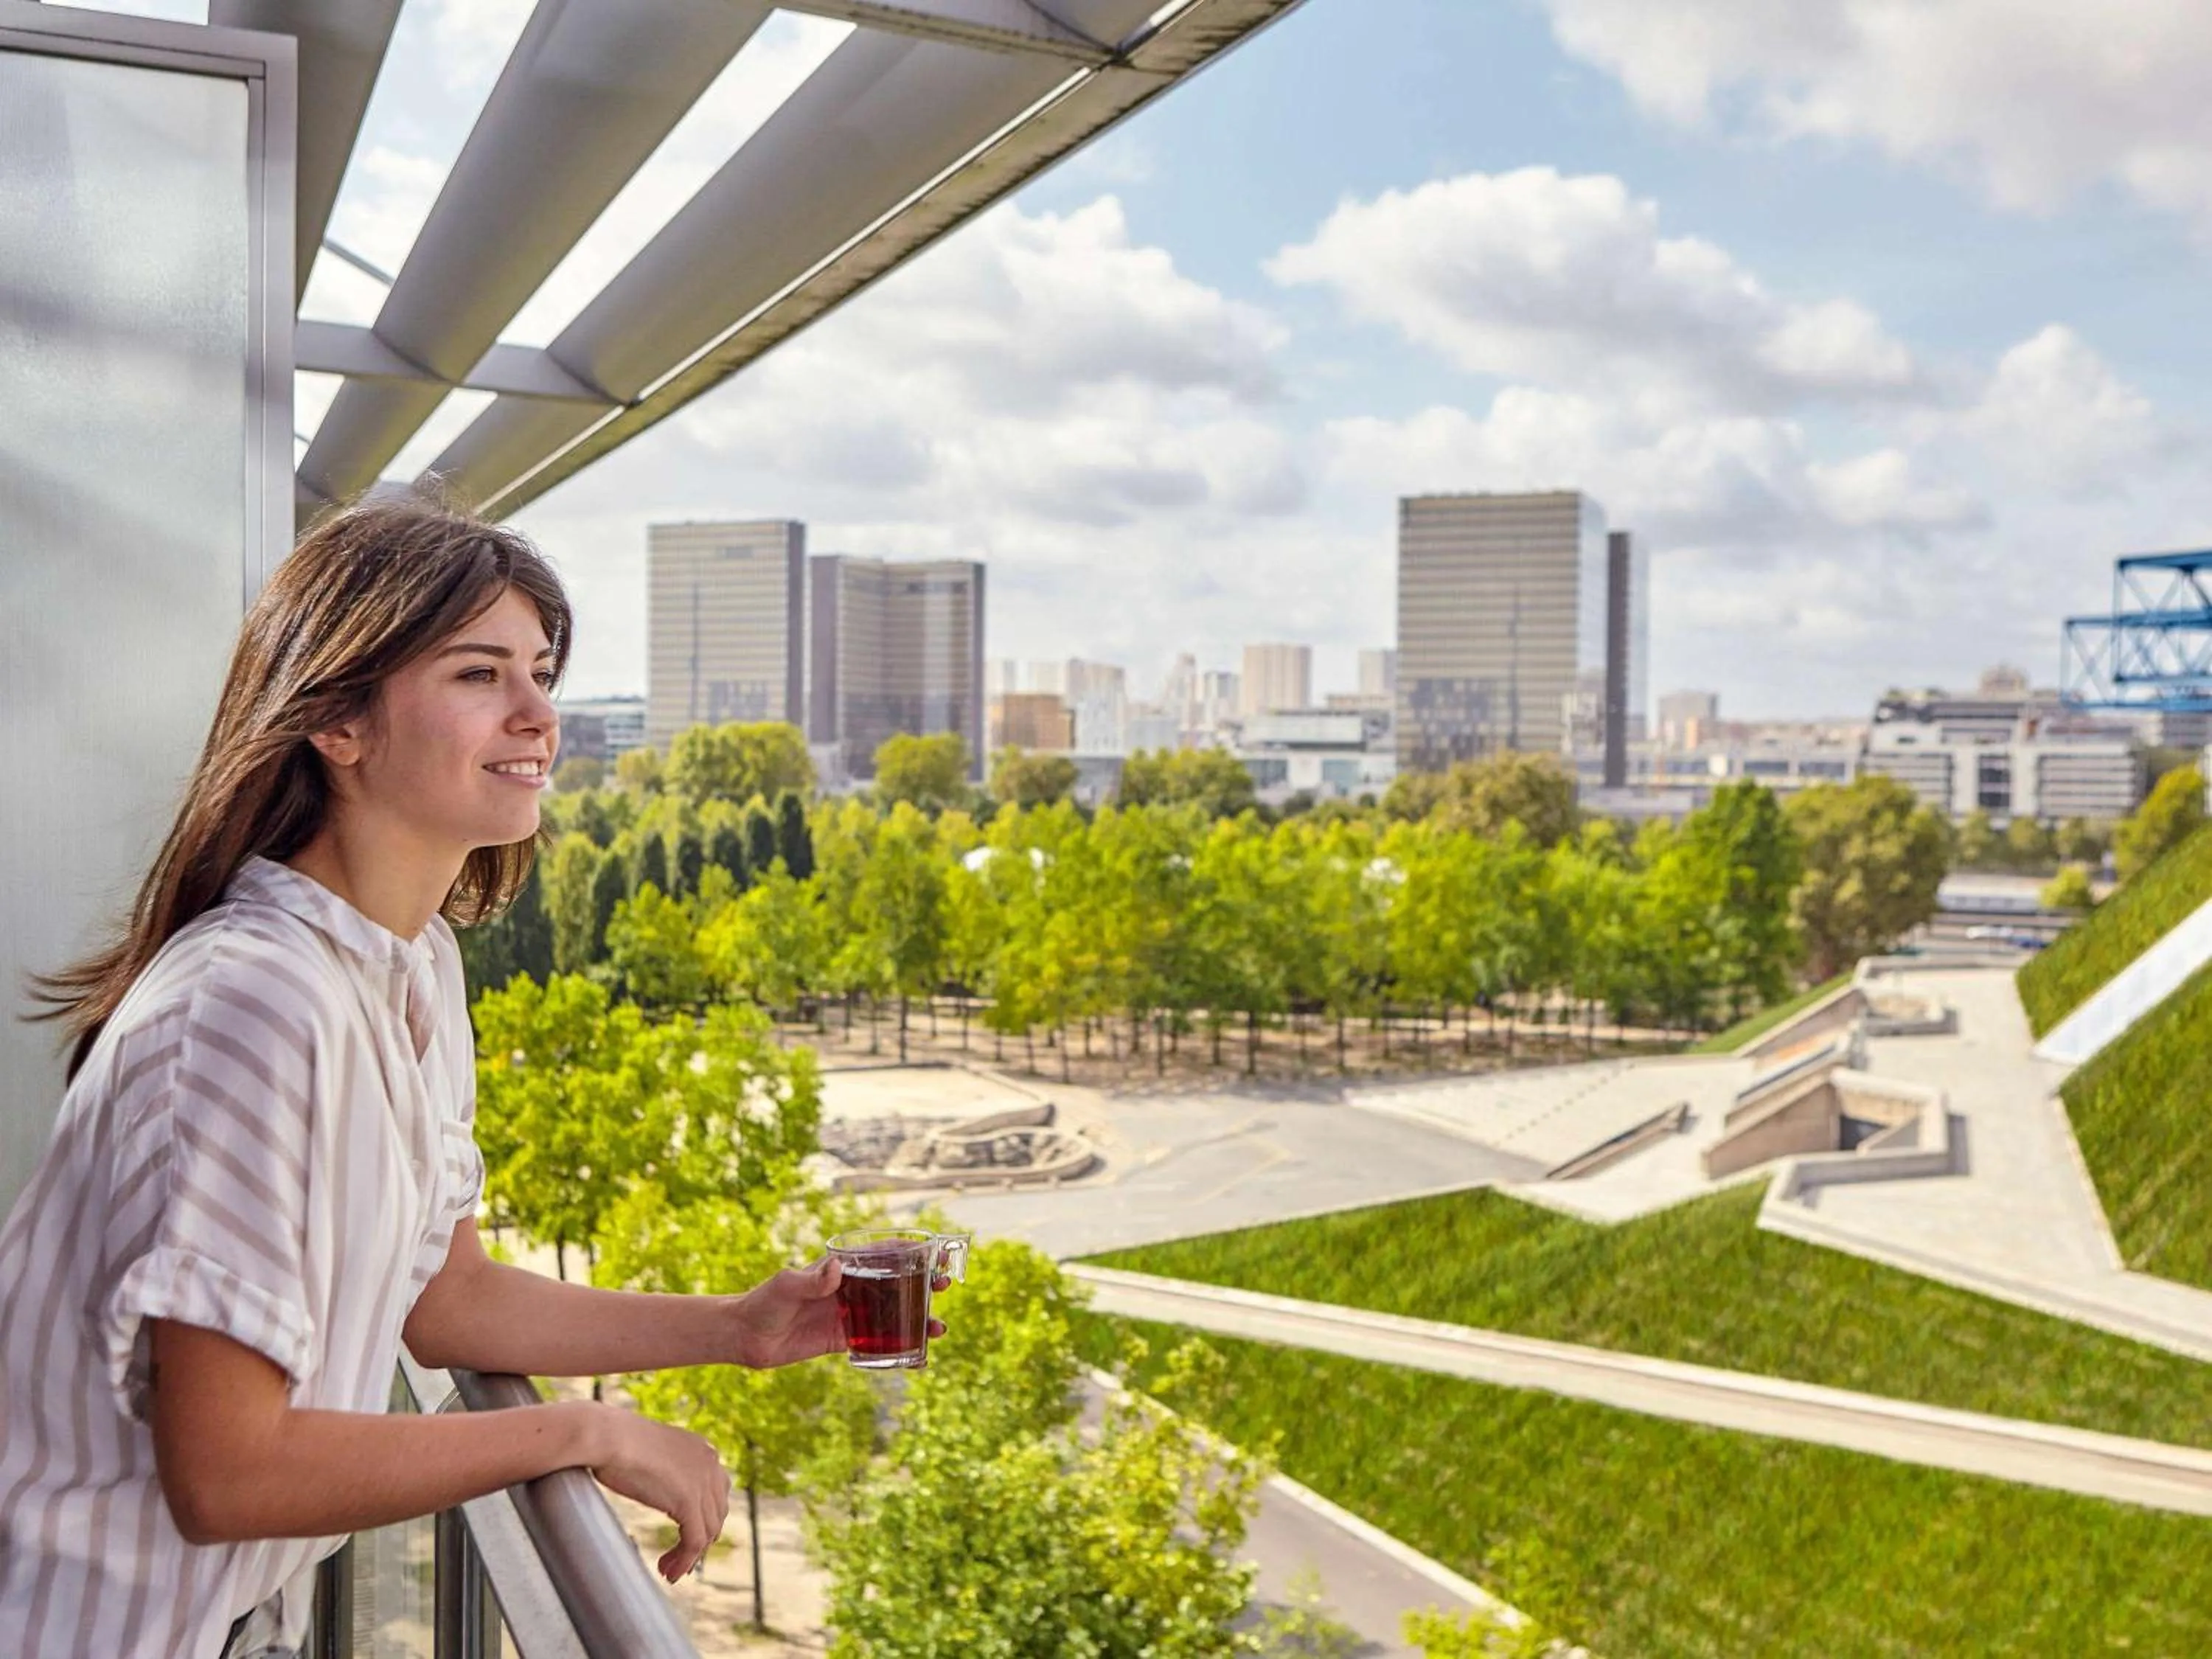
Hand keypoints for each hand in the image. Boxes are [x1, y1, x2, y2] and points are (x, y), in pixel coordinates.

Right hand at [579, 1404, 731, 1581]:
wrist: (605, 1436)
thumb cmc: (613, 1442)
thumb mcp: (649, 1454)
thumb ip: (664, 1470)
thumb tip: (659, 1489)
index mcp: (701, 1449)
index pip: (716, 1492)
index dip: (703, 1520)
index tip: (684, 1540)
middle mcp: (710, 1462)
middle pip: (716, 1513)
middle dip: (698, 1541)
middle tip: (678, 1561)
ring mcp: (702, 1481)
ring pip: (707, 1532)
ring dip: (689, 1557)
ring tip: (669, 1571)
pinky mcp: (689, 1501)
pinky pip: (694, 1541)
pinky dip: (684, 1561)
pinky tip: (669, 1572)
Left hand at [734, 1257, 949, 1369]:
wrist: (746, 1337)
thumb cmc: (763, 1302)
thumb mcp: (786, 1286)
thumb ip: (811, 1279)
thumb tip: (835, 1268)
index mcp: (840, 1267)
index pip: (881, 1254)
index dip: (911, 1252)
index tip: (936, 1254)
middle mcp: (850, 1287)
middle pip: (894, 1281)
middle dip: (922, 1282)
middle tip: (944, 1285)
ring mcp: (849, 1313)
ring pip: (891, 1313)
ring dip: (916, 1317)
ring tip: (938, 1329)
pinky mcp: (843, 1339)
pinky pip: (877, 1342)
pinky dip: (898, 1348)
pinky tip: (916, 1358)